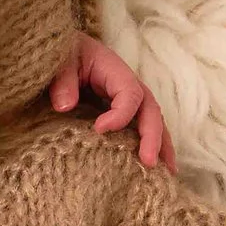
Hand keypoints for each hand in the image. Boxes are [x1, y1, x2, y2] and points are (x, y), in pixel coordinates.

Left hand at [47, 34, 173, 169]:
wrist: (66, 52)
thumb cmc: (65, 54)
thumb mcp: (60, 61)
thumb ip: (62, 80)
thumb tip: (65, 106)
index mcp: (116, 71)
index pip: (129, 94)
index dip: (120, 114)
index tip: (99, 130)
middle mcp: (130, 86)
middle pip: (150, 111)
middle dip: (152, 137)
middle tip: (148, 162)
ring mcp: (131, 101)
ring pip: (153, 123)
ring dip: (161, 147)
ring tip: (165, 174)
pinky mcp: (126, 114)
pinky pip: (142, 129)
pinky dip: (152, 147)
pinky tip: (157, 169)